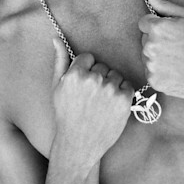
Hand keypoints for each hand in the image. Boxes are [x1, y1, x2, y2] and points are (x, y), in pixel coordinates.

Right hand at [51, 39, 133, 167]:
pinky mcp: (124, 100)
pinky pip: (127, 86)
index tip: (83, 85)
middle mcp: (93, 80)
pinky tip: (111, 106)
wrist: (79, 144)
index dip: (85, 70)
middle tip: (90, 97)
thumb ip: (59, 61)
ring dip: (111, 85)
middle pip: (102, 66)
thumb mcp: (57, 87)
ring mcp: (110, 90)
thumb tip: (56, 38)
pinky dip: (122, 94)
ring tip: (100, 103)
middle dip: (98, 78)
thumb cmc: (66, 114)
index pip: (88, 57)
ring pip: (115, 75)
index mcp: (75, 74)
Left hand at [138, 0, 183, 99]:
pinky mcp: (155, 81)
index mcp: (157, 28)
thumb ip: (164, 4)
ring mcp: (152, 66)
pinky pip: (151, 73)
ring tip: (179, 59)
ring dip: (158, 57)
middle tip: (178, 46)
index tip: (171, 33)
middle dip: (157, 41)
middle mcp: (150, 47)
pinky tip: (177, 70)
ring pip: (147, 57)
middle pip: (145, 40)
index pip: (144, 23)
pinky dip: (161, 72)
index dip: (157, 26)